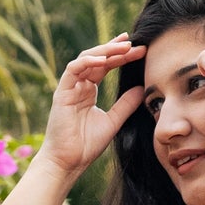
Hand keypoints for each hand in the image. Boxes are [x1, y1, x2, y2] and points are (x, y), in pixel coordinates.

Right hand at [37, 35, 144, 180]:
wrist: (69, 162)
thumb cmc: (86, 145)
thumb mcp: (113, 121)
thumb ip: (126, 104)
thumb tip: (142, 89)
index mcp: (88, 90)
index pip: (106, 66)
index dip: (122, 57)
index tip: (140, 51)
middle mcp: (78, 85)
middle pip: (98, 58)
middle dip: (115, 48)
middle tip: (134, 42)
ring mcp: (69, 87)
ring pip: (86, 59)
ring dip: (105, 51)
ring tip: (124, 46)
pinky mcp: (61, 91)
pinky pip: (74, 69)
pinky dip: (89, 62)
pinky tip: (105, 60)